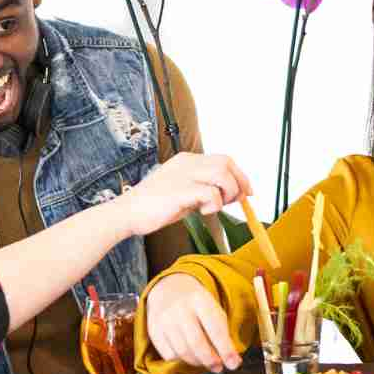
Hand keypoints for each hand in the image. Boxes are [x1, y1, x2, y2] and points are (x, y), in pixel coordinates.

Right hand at [113, 153, 251, 237]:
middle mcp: (186, 162)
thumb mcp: (182, 192)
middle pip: (226, 162)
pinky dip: (214, 203)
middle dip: (239, 182)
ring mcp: (182, 174)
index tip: (247, 192)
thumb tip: (228, 195)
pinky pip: (210, 192)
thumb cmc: (153, 207)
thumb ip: (202, 189)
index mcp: (186, 160)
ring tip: (216, 206)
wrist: (126, 214)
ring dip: (227, 192)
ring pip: (221, 173)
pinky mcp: (179, 190)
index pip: (223, 160)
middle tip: (238, 201)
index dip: (240, 175)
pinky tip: (203, 212)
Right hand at [145, 273, 239, 371]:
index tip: (233, 364)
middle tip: (218, 367)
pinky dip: (181, 360)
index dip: (226, 350)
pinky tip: (188, 355)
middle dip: (210, 360)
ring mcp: (164, 319)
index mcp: (200, 300)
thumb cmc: (197, 305)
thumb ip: (223, 334)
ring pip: (182, 352)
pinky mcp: (154, 330)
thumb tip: (233, 362)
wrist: (169, 290)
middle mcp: (180, 308)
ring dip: (197, 362)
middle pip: (196, 343)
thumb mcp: (214, 310)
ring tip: (204, 361)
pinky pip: (169, 355)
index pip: (215, 329)